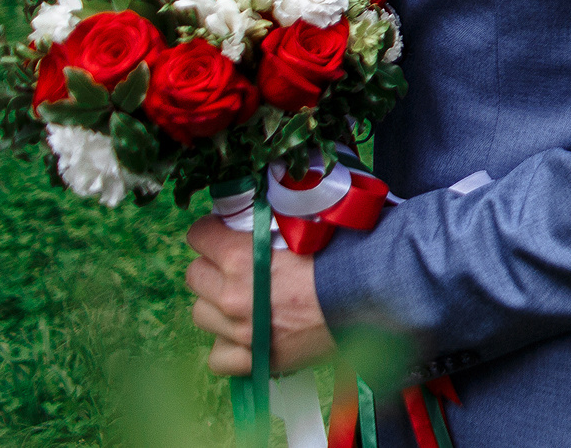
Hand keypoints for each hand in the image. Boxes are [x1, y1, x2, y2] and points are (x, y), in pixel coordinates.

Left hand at [185, 217, 336, 376]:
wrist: (376, 295)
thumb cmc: (348, 253)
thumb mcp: (308, 224)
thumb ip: (274, 222)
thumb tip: (258, 211)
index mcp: (243, 257)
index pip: (198, 236)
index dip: (210, 230)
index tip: (223, 230)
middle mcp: (234, 296)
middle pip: (194, 276)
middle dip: (211, 265)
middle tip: (235, 264)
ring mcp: (242, 332)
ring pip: (200, 314)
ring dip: (216, 304)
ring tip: (241, 300)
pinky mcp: (256, 360)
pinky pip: (217, 358)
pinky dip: (227, 346)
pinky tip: (245, 334)